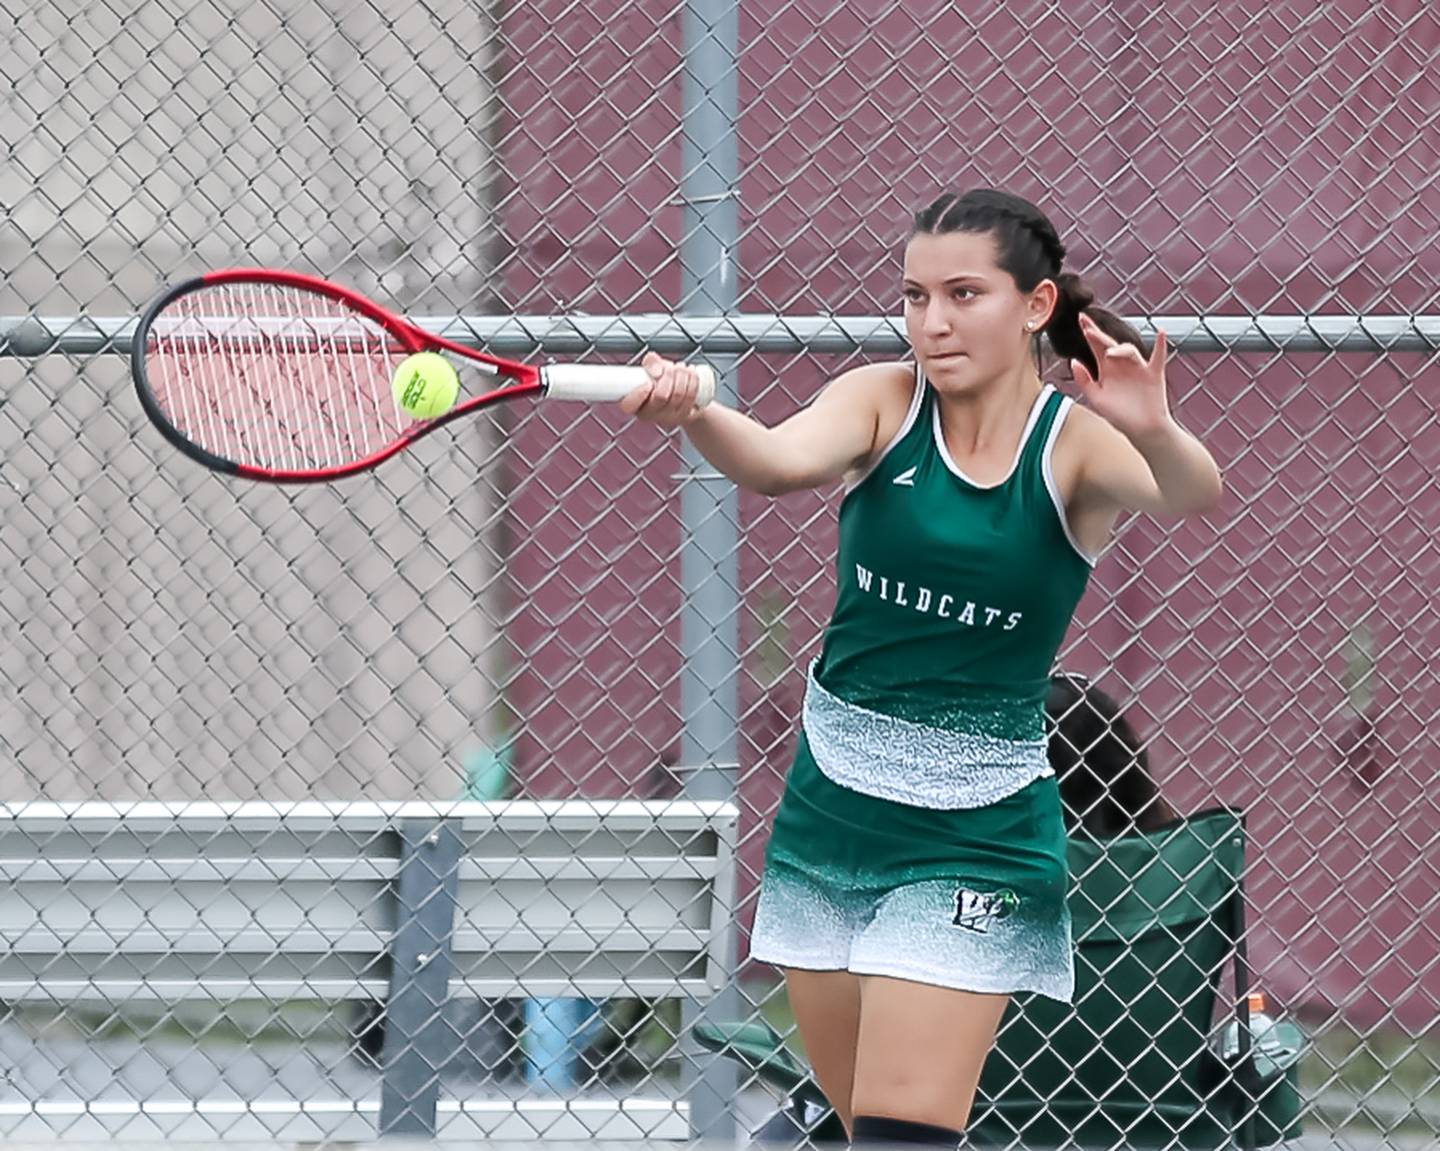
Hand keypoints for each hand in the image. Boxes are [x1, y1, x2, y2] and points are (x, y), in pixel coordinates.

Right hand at [620, 351, 706, 427]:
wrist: (682, 396)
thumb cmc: (663, 382)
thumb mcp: (653, 369)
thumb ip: (650, 362)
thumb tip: (653, 361)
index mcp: (634, 404)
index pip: (629, 405)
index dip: (639, 393)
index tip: (649, 382)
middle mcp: (650, 414)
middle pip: (660, 396)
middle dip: (668, 376)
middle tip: (671, 368)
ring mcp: (668, 417)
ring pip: (677, 395)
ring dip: (682, 376)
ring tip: (681, 367)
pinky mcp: (684, 416)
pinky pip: (690, 397)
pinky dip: (693, 381)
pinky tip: (691, 372)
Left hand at [1070, 314, 1172, 439]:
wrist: (1142, 430)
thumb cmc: (1119, 416)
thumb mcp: (1096, 399)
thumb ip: (1084, 381)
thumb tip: (1073, 361)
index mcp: (1106, 369)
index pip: (1096, 346)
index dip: (1089, 332)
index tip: (1080, 319)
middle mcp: (1121, 365)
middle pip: (1110, 344)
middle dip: (1098, 334)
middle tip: (1087, 327)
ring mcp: (1138, 368)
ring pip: (1129, 351)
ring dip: (1120, 349)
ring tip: (1110, 352)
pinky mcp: (1154, 374)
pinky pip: (1158, 357)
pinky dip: (1161, 346)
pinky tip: (1161, 334)